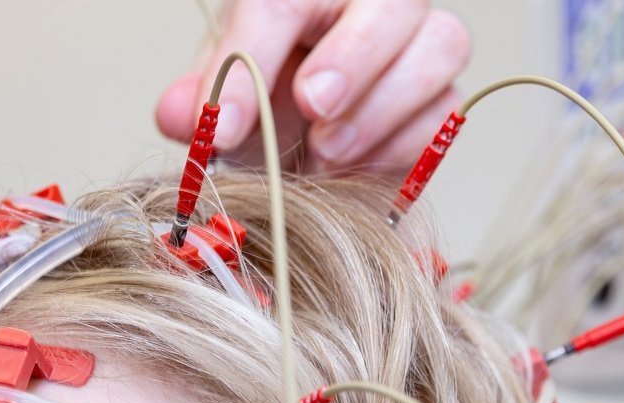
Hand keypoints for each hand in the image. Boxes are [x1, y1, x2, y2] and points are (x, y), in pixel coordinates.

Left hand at [154, 0, 472, 174]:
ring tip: (325, 150)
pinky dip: (396, 146)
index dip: (252, 59)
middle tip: (311, 106)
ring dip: (380, 108)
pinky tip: (349, 166)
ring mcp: (418, 45)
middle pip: (394, 2)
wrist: (297, 138)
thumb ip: (199, 99)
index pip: (283, 0)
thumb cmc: (264, 94)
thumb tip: (181, 116)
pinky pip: (442, 114)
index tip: (222, 126)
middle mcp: (371, 3)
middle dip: (353, 57)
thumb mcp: (221, 92)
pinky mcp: (438, 100)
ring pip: (440, 47)